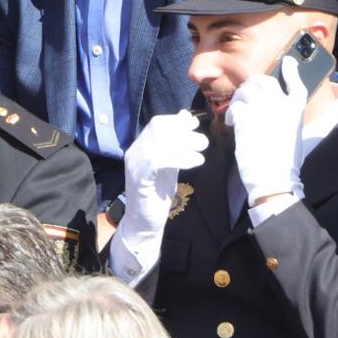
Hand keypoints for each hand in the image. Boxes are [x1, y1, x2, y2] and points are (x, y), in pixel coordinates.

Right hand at [120, 110, 206, 236]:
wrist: (145, 221)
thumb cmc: (158, 192)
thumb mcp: (170, 163)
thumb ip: (176, 143)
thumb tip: (186, 117)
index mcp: (141, 147)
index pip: (157, 123)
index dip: (178, 121)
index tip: (196, 127)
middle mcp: (135, 152)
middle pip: (157, 129)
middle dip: (184, 132)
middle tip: (202, 143)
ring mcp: (134, 165)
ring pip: (157, 143)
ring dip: (184, 146)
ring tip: (200, 154)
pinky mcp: (139, 179)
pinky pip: (156, 160)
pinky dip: (178, 158)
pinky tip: (193, 163)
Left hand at [228, 57, 307, 206]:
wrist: (272, 175)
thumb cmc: (282, 160)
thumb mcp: (290, 132)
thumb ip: (282, 114)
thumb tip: (269, 104)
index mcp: (296, 111)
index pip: (296, 84)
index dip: (292, 71)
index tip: (288, 62)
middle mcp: (281, 105)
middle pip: (263, 81)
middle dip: (251, 86)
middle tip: (246, 99)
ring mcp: (263, 108)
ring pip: (246, 89)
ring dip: (239, 98)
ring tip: (240, 114)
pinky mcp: (246, 116)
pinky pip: (235, 105)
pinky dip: (233, 114)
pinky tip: (235, 124)